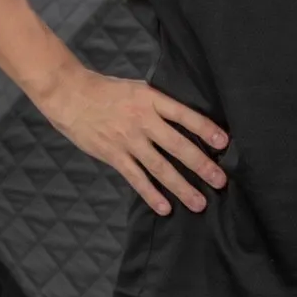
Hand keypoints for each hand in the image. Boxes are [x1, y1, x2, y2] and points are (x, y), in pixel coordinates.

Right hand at [42, 67, 229, 215]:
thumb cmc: (107, 90)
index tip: (224, 142)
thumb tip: (185, 118)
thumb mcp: (138, 88)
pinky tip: (165, 208)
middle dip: (201, 164)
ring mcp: (128, 140)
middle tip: (220, 180)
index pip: (184, 115)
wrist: (72, 95)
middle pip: (177, 145)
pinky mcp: (114, 155)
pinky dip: (151, 195)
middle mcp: (143, 120)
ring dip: (181, 186)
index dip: (205, 128)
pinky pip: (136, 178)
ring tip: (199, 203)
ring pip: (160, 167)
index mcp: (151, 99)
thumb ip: (159, 103)